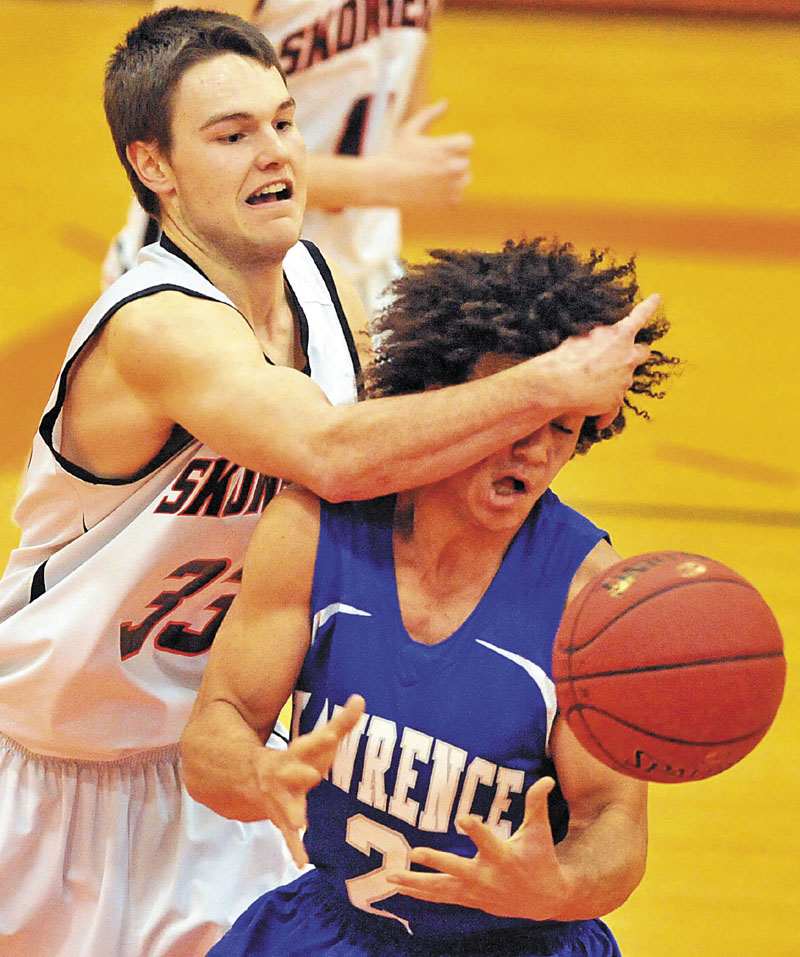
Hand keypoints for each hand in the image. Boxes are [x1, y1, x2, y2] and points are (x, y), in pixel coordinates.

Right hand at [255, 694, 364, 867]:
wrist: (255, 779)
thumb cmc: (300, 759)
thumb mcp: (318, 741)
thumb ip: (342, 722)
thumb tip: (360, 698)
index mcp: (297, 754)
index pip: (310, 743)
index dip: (321, 738)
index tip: (332, 734)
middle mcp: (286, 775)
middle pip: (294, 773)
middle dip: (302, 774)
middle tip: (311, 774)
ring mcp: (282, 799)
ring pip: (287, 807)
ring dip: (294, 815)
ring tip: (301, 825)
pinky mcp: (282, 821)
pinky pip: (288, 836)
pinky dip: (295, 849)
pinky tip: (303, 861)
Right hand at [376, 100, 472, 209]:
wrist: (383, 183)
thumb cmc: (396, 154)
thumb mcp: (411, 130)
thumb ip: (430, 115)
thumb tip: (446, 103)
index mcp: (446, 148)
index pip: (468, 143)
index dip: (455, 145)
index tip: (440, 149)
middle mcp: (453, 168)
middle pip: (465, 162)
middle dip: (451, 162)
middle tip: (430, 166)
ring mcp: (451, 187)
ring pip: (463, 180)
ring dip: (452, 179)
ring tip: (430, 178)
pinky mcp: (447, 203)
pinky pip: (456, 197)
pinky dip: (446, 196)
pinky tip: (430, 191)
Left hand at [386, 777, 570, 920]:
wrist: (544, 900)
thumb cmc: (541, 859)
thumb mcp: (539, 832)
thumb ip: (537, 805)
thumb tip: (547, 780)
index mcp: (503, 857)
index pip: (487, 841)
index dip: (475, 829)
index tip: (462, 817)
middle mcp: (486, 877)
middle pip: (456, 869)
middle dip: (436, 862)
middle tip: (414, 852)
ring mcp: (476, 892)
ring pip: (442, 889)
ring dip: (416, 883)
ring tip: (391, 877)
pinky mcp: (469, 900)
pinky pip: (441, 897)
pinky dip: (421, 893)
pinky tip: (400, 889)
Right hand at [542, 294, 659, 428]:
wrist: (560, 383)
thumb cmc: (566, 356)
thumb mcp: (581, 336)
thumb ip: (596, 337)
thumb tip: (597, 340)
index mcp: (620, 336)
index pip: (639, 316)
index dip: (649, 306)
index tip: (656, 298)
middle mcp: (627, 358)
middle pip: (643, 352)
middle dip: (637, 352)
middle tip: (629, 354)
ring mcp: (623, 381)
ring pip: (627, 380)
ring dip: (616, 381)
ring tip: (595, 388)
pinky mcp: (614, 401)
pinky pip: (612, 411)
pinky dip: (606, 415)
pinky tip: (599, 423)